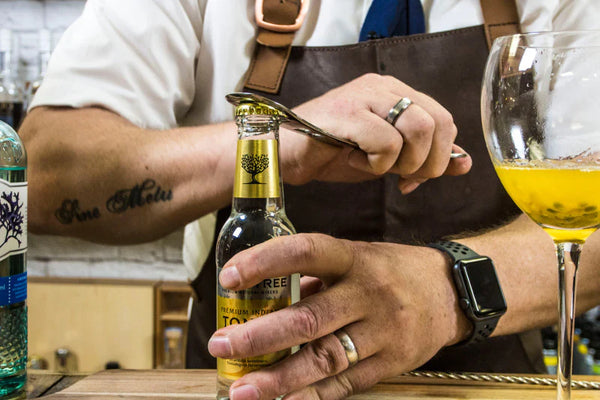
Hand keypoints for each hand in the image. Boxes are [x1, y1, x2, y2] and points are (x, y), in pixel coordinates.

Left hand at [208, 234, 470, 399]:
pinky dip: (311, 397)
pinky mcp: (391, 364)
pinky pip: (345, 385)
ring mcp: (383, 332)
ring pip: (325, 359)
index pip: (305, 253)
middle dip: (260, 335)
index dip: (265, 263)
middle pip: (310, 318)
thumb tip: (268, 298)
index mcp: (355, 259)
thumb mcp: (358, 256)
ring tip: (241, 390)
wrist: (452, 293)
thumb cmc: (393, 270)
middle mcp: (369, 294)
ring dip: (279, 378)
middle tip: (221, 345)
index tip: (229, 278)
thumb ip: (317, 275)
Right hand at [280, 73, 471, 192]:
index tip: (415, 179)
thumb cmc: (333, 153)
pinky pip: (386, 140)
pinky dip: (377, 163)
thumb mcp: (387, 159)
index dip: (440, 156)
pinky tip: (354, 160)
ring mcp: (365, 96)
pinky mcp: (347, 112)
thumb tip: (466, 164)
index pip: (444, 119)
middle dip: (428, 163)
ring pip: (418, 127)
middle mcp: (383, 87)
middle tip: (402, 179)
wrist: (287, 154)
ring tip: (377, 167)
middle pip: (438, 122)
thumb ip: (423, 158)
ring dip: (404, 162)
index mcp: (395, 93)